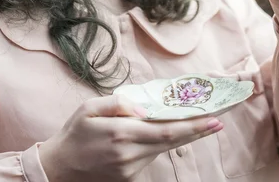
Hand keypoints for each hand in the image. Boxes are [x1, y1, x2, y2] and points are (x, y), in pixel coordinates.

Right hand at [38, 95, 223, 181]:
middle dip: (197, 130)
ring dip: (179, 135)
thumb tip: (143, 109)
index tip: (214, 119)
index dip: (193, 125)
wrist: (60, 169)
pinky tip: (162, 132)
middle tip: (218, 119)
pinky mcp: (130, 178)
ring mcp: (131, 169)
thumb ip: (118, 104)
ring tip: (197, 121)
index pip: (166, 129)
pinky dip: (160, 143)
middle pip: (172, 140)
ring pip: (163, 148)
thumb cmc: (74, 133)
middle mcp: (130, 154)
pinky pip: (150, 156)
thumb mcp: (89, 108)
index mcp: (121, 133)